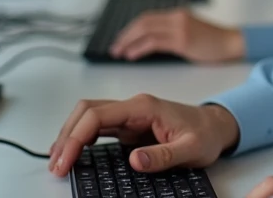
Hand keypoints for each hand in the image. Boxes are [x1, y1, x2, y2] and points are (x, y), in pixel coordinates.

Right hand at [48, 94, 239, 176]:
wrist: (216, 126)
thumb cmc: (206, 135)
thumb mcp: (191, 149)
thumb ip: (163, 155)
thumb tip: (134, 160)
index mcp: (144, 107)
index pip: (98, 115)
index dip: (75, 137)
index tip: (64, 160)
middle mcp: (133, 107)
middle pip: (86, 111)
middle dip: (66, 136)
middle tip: (56, 165)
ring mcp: (130, 115)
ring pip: (89, 116)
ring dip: (70, 135)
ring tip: (58, 160)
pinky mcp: (129, 125)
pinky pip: (98, 126)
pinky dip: (81, 138)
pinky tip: (74, 152)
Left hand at [110, 9, 244, 62]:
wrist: (231, 42)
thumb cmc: (212, 41)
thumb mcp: (189, 32)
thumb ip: (171, 33)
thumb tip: (149, 44)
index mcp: (177, 14)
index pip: (147, 17)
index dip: (130, 28)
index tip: (120, 39)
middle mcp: (176, 17)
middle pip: (142, 22)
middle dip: (125, 35)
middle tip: (114, 47)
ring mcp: (179, 28)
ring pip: (145, 30)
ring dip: (128, 42)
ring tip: (118, 52)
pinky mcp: (182, 40)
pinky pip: (154, 42)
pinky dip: (139, 48)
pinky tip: (131, 55)